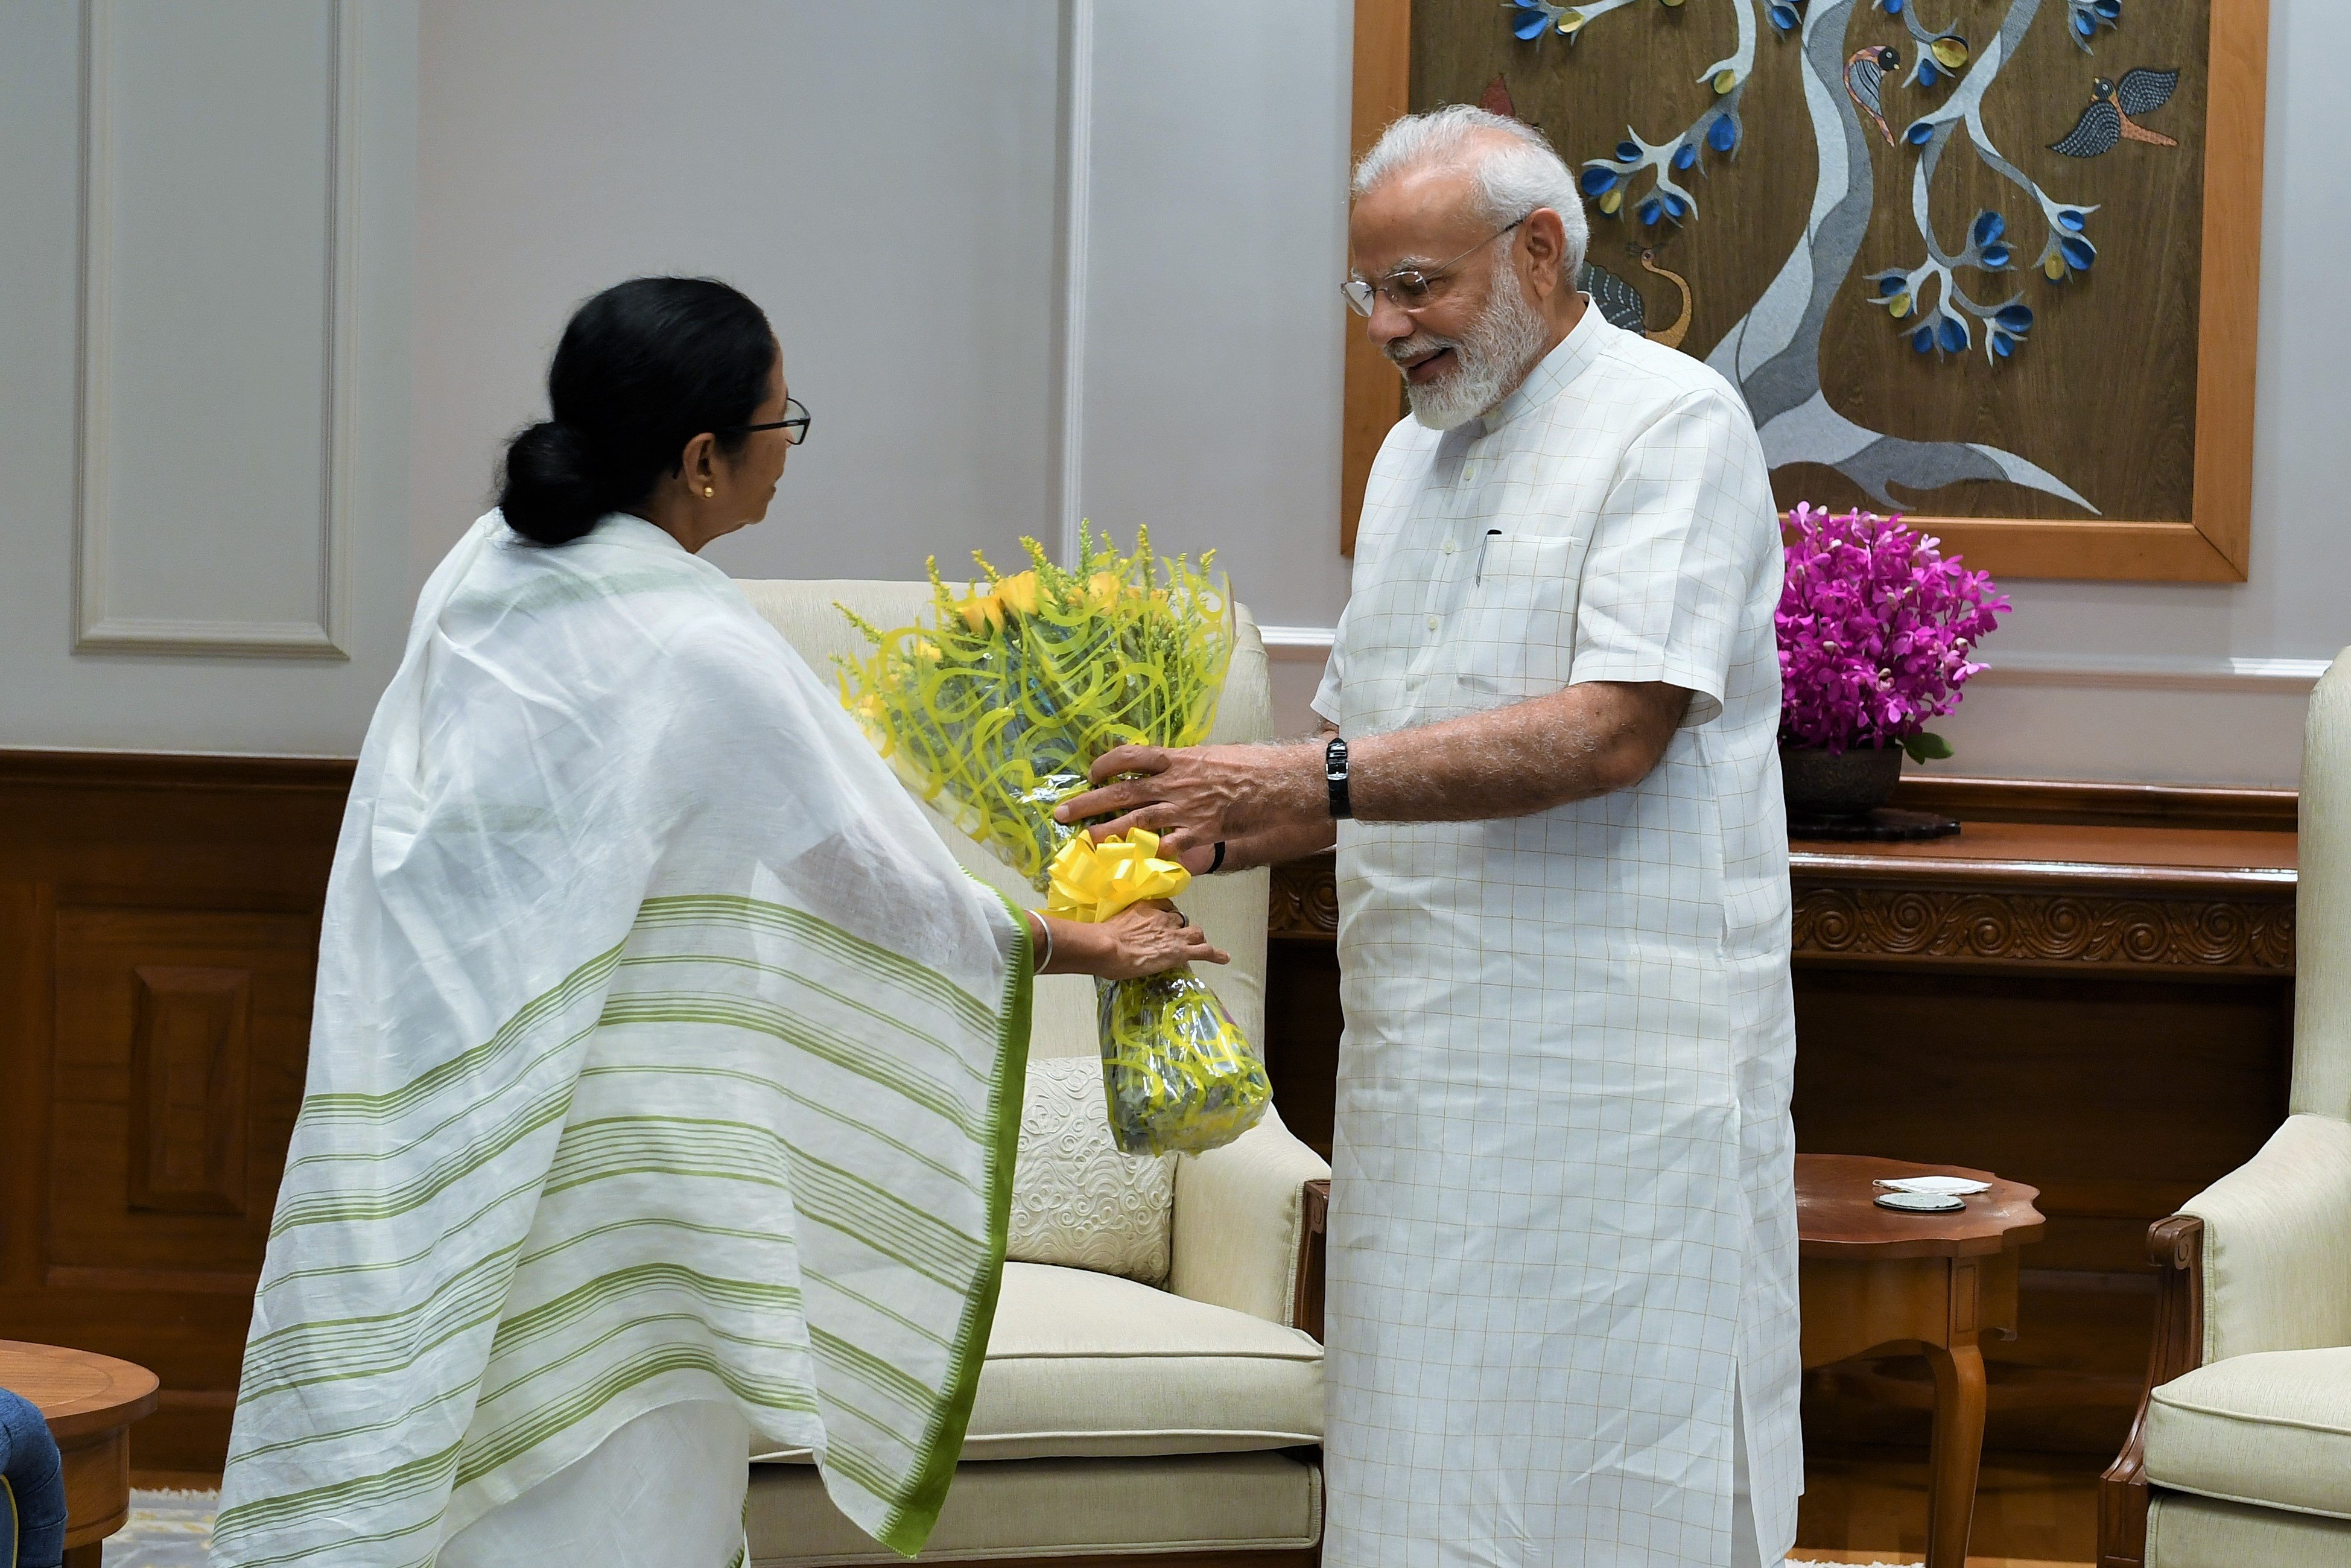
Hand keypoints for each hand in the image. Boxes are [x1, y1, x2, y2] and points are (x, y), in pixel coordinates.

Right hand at [1047, 901, 1227, 980]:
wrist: (1106, 946)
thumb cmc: (1100, 936)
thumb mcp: (1107, 923)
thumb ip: (1112, 926)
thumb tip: (1097, 935)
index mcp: (1146, 907)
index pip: (1164, 907)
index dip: (1164, 917)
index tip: (1159, 924)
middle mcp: (1163, 916)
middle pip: (1180, 920)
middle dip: (1179, 929)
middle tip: (1169, 941)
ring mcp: (1173, 934)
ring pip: (1194, 932)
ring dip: (1194, 940)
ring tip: (1194, 948)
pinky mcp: (1179, 951)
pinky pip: (1204, 951)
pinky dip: (1216, 954)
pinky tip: (1225, 958)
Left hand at [1054, 742, 1320, 858]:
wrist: (1280, 785)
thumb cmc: (1251, 768)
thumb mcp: (1212, 757)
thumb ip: (1185, 767)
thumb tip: (1165, 773)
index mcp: (1176, 759)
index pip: (1129, 756)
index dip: (1106, 764)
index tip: (1092, 773)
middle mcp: (1173, 783)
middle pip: (1120, 792)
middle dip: (1087, 803)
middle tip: (1061, 814)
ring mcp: (1183, 810)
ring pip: (1134, 822)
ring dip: (1106, 832)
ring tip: (1085, 841)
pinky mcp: (1197, 833)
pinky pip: (1165, 847)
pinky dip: (1147, 856)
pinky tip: (1130, 864)